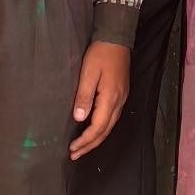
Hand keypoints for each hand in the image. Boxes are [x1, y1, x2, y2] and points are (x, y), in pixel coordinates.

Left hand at [69, 41, 131, 157]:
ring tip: (82, 147)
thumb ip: (84, 96)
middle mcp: (119, 102)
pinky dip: (102, 129)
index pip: (98, 127)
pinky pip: (112, 118)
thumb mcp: (88, 73)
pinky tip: (94, 130)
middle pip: (105, 130)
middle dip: (90, 145)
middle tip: (75, 155)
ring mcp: (122, 98)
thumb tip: (79, 119)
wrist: (117, 39)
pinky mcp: (121, 94)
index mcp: (110, 98)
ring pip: (110, 126)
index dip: (85, 140)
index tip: (72, 149)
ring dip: (96, 139)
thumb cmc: (100, 54)